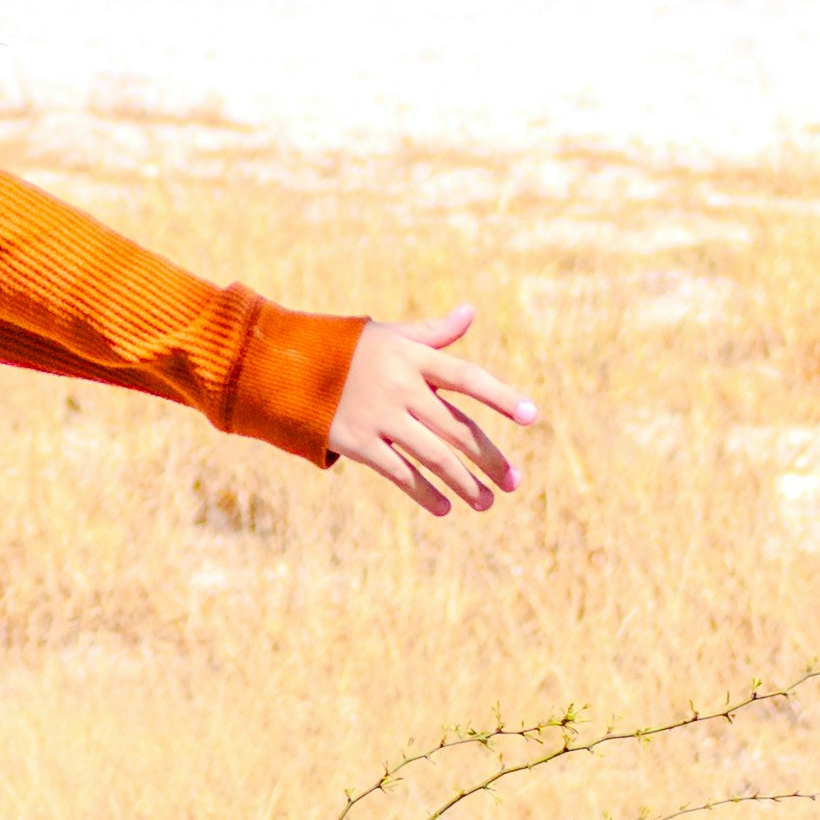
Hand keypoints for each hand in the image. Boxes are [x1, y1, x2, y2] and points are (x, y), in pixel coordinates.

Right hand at [328, 307, 535, 515]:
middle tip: (513, 482)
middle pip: (458, 429)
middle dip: (489, 459)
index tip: (532, 416)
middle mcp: (400, 387)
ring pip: (435, 458)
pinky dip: (426, 494)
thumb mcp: (391, 336)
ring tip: (486, 502)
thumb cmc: (349, 348)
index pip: (467, 377)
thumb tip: (469, 312)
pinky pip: (401, 474)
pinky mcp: (358, 442)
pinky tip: (445, 507)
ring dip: (465, 484)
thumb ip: (434, 333)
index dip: (501, 396)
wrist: (287, 364)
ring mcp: (379, 416)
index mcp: (413, 358)